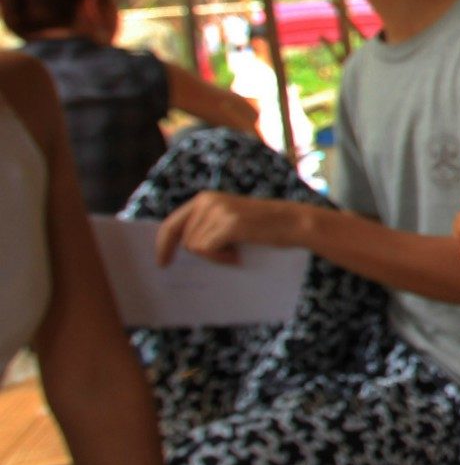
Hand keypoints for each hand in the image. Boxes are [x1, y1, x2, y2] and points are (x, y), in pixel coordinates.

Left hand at [155, 192, 306, 266]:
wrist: (295, 223)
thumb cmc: (264, 227)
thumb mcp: (230, 220)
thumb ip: (207, 227)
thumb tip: (179, 250)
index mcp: (206, 198)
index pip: (172, 223)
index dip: (162, 244)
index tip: (161, 262)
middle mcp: (208, 201)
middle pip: (181, 238)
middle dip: (191, 254)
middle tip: (189, 265)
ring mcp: (218, 212)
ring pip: (194, 247)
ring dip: (213, 256)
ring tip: (235, 253)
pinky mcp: (229, 224)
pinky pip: (206, 250)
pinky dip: (220, 258)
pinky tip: (237, 257)